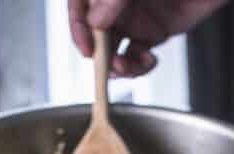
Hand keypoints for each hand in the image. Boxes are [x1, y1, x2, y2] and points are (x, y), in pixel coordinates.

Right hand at [68, 0, 227, 76]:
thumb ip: (113, 0)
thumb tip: (94, 23)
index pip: (80, 7)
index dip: (78, 29)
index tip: (86, 49)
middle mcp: (117, 3)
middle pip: (96, 33)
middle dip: (100, 53)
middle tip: (109, 65)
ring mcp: (136, 18)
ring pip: (116, 49)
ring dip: (119, 64)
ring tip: (126, 67)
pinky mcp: (155, 33)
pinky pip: (139, 56)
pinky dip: (140, 65)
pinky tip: (147, 61)